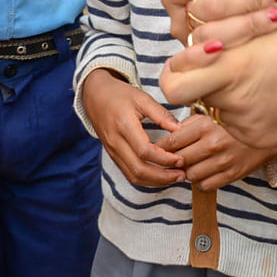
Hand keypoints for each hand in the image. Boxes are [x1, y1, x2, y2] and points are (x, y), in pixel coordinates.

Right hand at [79, 68, 184, 187]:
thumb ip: (161, 114)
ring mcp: (112, 151)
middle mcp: (116, 142)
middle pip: (138, 169)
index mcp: (123, 125)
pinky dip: (146, 179)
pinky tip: (160, 176)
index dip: (164, 159)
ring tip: (174, 178)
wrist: (95, 96)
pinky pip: (129, 173)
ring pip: (133, 176)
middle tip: (182, 175)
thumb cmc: (120, 94)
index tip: (181, 159)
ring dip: (155, 181)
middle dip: (162, 177)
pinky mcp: (113, 156)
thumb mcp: (141, 98)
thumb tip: (181, 129)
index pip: (144, 151)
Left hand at [160, 112, 276, 189]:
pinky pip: (206, 185)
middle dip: (173, 162)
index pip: (173, 141)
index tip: (154, 150)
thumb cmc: (233, 123)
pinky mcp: (232, 174)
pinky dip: (201, 181)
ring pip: (191, 175)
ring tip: (191, 164)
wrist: (266, 134)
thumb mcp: (211, 114)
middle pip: (180, 160)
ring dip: (187, 172)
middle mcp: (214, 143)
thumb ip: (189, 123)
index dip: (161, 148)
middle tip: (171, 159)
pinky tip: (204, 171)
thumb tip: (167, 133)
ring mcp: (224, 161)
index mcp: (206, 125)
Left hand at [161, 0, 276, 150]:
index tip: (194, 53)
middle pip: (182, 96)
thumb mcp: (271, 5)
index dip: (179, 64)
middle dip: (189, 79)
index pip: (173, 79)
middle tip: (206, 65)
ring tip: (248, 70)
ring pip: (210, 104)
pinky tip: (263, 88)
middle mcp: (232, 99)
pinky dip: (240, 105)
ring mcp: (243, 123)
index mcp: (231, 64)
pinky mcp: (256, 138)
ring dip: (219, 87)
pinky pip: (232, 121)